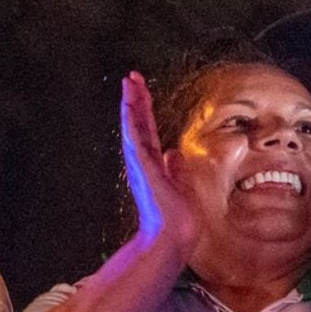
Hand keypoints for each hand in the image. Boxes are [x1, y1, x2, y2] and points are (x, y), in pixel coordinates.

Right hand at [121, 72, 197, 261]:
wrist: (174, 235)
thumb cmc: (178, 215)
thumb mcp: (181, 183)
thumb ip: (176, 168)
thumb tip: (174, 153)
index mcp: (152, 164)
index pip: (147, 130)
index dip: (144, 109)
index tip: (140, 89)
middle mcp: (143, 162)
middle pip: (137, 123)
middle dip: (135, 99)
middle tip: (131, 76)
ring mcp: (142, 165)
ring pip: (134, 127)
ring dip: (131, 104)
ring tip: (129, 83)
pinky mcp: (145, 169)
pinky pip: (136, 140)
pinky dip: (132, 122)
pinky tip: (130, 106)